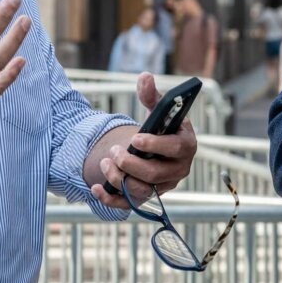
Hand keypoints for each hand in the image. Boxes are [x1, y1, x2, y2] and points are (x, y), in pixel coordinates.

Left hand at [91, 72, 198, 208]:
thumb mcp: (158, 109)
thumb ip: (151, 95)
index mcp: (186, 145)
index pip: (176, 148)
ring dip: (119, 178)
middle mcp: (178, 169)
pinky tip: (95, 188)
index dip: (156, 145)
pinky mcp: (148, 197)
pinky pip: (130, 204)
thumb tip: (145, 77)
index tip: (135, 138)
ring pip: (142, 190)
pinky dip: (110, 200)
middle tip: (114, 151)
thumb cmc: (160, 126)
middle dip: (131, 163)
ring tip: (105, 162)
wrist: (156, 148)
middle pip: (155, 174)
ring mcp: (163, 186)